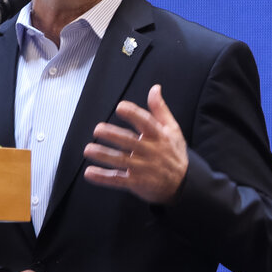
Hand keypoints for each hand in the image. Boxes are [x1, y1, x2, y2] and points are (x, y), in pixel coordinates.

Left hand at [83, 84, 188, 204]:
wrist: (183, 183)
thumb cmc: (173, 152)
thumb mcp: (172, 129)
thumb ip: (160, 109)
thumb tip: (155, 88)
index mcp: (159, 136)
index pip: (146, 123)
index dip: (134, 114)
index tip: (120, 107)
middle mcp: (151, 152)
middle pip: (130, 142)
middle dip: (113, 135)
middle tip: (98, 129)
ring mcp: (143, 169)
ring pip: (121, 161)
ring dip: (104, 155)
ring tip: (88, 150)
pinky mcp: (136, 183)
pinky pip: (118, 180)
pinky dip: (103, 177)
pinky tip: (89, 173)